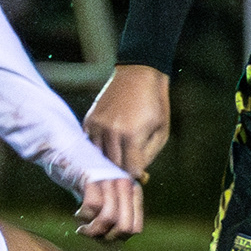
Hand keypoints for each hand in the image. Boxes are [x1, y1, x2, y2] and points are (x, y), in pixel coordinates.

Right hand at [75, 174, 143, 240]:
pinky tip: (77, 214)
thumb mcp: (106, 196)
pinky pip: (91, 207)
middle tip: (92, 234)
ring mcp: (109, 181)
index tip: (102, 235)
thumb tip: (114, 244)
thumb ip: (115, 215)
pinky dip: (82, 217)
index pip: (135, 228)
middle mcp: (125, 185)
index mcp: (133, 191)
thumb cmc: (85, 180)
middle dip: (106, 238)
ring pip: (108, 218)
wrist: (65, 150)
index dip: (117, 238)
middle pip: (125, 227)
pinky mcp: (91, 179)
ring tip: (82, 228)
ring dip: (92, 230)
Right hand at [84, 64, 171, 179]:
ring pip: (99, 158)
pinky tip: (108, 147)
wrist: (138, 74)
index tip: (138, 175)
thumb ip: (148, 156)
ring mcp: (97, 126)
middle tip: (128, 170)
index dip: (135, 176)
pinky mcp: (89, 120)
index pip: (129, 171)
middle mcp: (111, 132)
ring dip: (109, 161)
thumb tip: (137, 175)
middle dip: (122, 171)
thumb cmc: (154, 104)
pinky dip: (98, 149)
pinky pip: (90, 144)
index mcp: (132, 136)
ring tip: (118, 159)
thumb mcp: (161, 132)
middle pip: (113, 167)